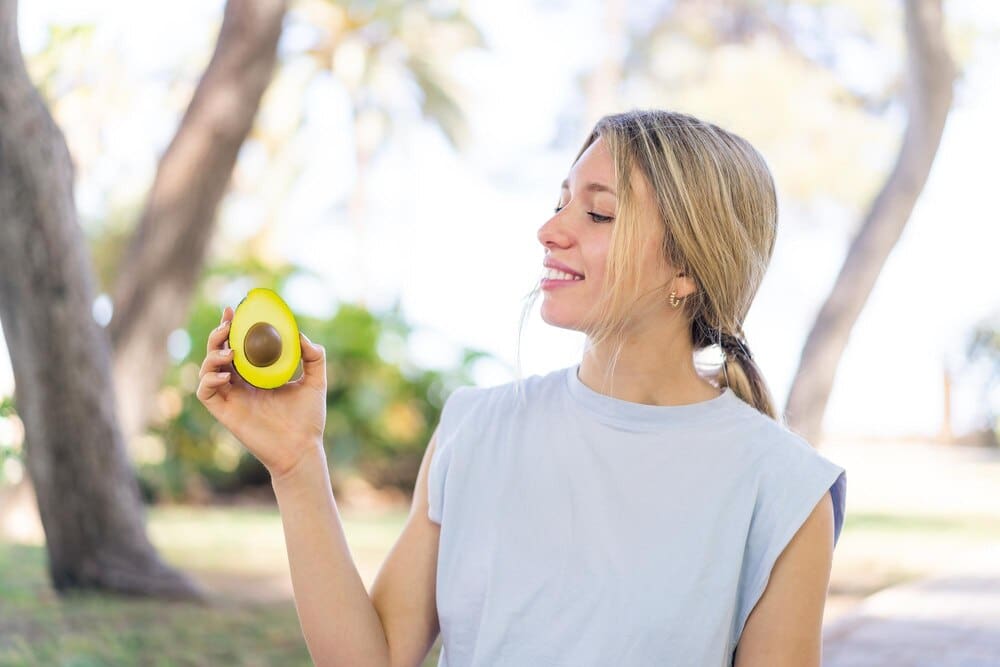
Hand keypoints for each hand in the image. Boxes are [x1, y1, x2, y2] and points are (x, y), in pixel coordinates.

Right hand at [196, 306, 327, 477]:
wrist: (302, 449)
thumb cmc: (308, 419)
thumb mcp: (316, 381)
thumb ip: (314, 357)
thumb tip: (300, 335)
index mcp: (258, 375)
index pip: (239, 345)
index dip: (233, 327)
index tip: (235, 309)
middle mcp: (241, 384)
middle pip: (219, 353)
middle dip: (218, 335)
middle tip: (228, 324)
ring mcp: (231, 398)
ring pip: (207, 369)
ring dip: (212, 355)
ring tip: (230, 351)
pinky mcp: (225, 413)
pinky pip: (206, 392)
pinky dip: (209, 379)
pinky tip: (226, 374)